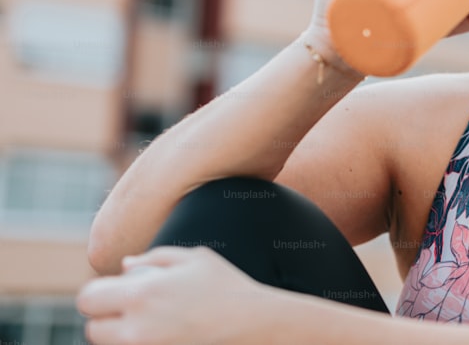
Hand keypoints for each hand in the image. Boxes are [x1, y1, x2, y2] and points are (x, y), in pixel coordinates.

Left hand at [77, 246, 274, 344]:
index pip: (88, 299)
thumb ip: (154, 257)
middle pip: (92, 331)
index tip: (111, 293)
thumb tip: (126, 266)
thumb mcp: (195, 258)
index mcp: (142, 293)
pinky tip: (162, 333)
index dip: (97, 294)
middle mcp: (137, 327)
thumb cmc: (227, 287)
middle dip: (105, 320)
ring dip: (121, 335)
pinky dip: (140, 343)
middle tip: (127, 312)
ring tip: (147, 323)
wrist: (255, 324)